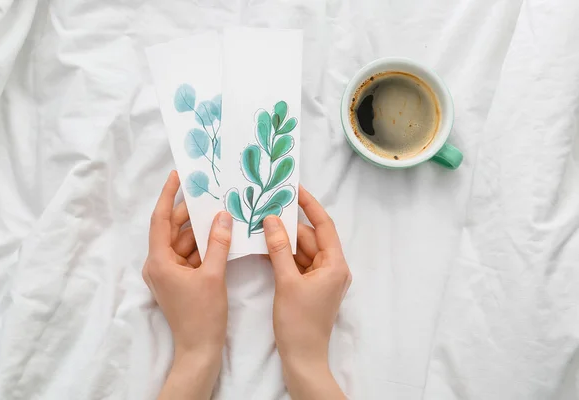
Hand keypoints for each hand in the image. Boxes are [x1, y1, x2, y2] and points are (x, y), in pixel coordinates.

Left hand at [143, 171, 232, 399]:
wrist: (200, 348)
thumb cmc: (202, 314)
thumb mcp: (213, 275)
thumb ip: (218, 243)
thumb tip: (223, 216)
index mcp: (159, 261)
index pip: (160, 219)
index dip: (168, 195)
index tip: (177, 175)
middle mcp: (158, 264)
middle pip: (173, 229)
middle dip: (190, 212)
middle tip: (209, 192)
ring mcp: (168, 272)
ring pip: (183, 242)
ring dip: (200, 229)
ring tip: (219, 210)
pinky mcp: (179, 279)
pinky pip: (190, 255)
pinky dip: (203, 245)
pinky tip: (220, 234)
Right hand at [263, 185, 350, 399]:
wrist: (302, 357)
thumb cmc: (299, 321)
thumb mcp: (287, 281)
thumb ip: (279, 249)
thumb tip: (272, 220)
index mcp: (335, 264)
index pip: (324, 226)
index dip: (310, 205)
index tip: (295, 188)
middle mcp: (332, 267)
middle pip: (310, 238)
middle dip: (290, 224)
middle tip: (268, 206)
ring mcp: (321, 278)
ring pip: (301, 250)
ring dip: (283, 240)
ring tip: (262, 223)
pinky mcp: (310, 286)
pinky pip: (297, 263)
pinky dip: (283, 256)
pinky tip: (265, 246)